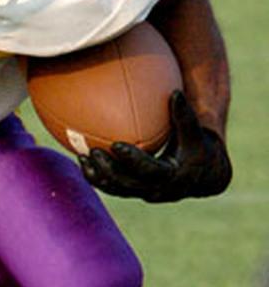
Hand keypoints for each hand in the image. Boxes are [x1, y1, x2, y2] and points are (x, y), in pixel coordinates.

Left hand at [79, 91, 230, 201]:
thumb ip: (184, 115)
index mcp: (172, 176)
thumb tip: (175, 93)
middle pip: (127, 183)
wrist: (203, 175)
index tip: (116, 145)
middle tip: (94, 152)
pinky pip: (112, 188)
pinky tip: (82, 161)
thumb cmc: (197, 147)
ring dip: (97, 176)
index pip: (149, 169)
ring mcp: (143, 193)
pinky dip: (97, 177)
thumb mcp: (194, 133)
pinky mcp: (133, 192)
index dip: (132, 159)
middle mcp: (156, 190)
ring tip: (82, 158)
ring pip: (116, 189)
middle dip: (109, 170)